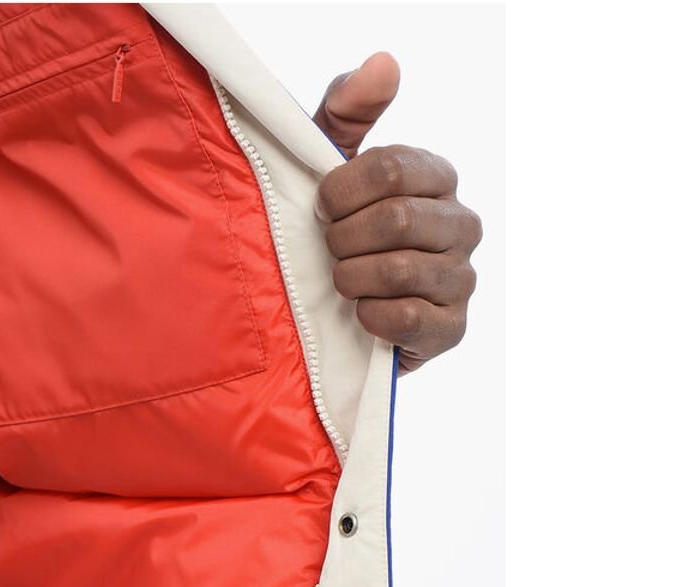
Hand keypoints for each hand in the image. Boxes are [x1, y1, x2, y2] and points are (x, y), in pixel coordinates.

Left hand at [313, 54, 482, 374]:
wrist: (334, 313)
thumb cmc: (337, 229)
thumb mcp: (330, 164)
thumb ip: (349, 109)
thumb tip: (384, 63)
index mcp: (436, 178)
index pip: (391, 168)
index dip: (340, 193)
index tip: (322, 209)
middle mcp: (460, 223)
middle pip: (394, 219)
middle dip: (343, 239)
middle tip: (330, 251)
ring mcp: (461, 277)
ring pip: (400, 269)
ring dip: (352, 278)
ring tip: (342, 282)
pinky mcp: (452, 327)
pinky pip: (411, 317)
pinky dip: (372, 316)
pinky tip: (361, 313)